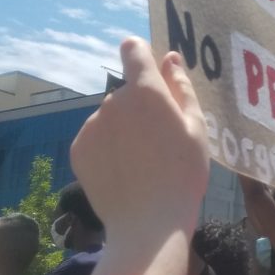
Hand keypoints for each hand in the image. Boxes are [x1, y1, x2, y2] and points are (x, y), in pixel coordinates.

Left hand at [72, 37, 209, 274]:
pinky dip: (108, 148)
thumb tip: (170, 59)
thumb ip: (182, 88)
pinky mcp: (78, 149)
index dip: (142, 54)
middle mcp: (113, 101)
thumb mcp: (196, 129)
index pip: (134, 50)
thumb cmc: (183, 174)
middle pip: (127, 92)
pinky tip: (125, 171)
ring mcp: (91, 126)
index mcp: (145, 91)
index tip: (152, 72)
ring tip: (143, 162)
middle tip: (160, 140)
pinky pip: (96, 138)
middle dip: (141, 106)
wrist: (147, 224)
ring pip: (111, 116)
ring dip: (123, 128)